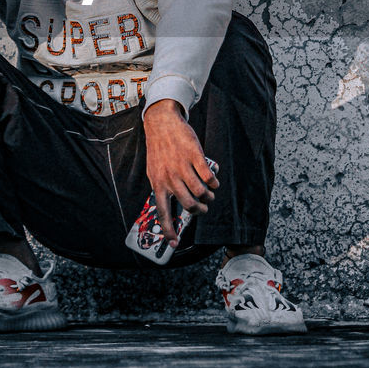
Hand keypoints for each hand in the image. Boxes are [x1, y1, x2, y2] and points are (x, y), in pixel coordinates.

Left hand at [142, 100, 218, 246]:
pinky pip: (208, 177)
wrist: (162, 124)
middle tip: (203, 208)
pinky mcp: (194, 156)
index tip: (174, 244)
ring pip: (201, 192)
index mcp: (158, 184)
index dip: (168, 230)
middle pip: (189, 205)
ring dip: (208, 197)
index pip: (162, 212)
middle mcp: (170, 177)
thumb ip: (163, 188)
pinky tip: (213, 181)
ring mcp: (182, 167)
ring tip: (209, 195)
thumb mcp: (155, 171)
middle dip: (199, 211)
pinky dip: (213, 182)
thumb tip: (172, 208)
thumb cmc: (159, 150)